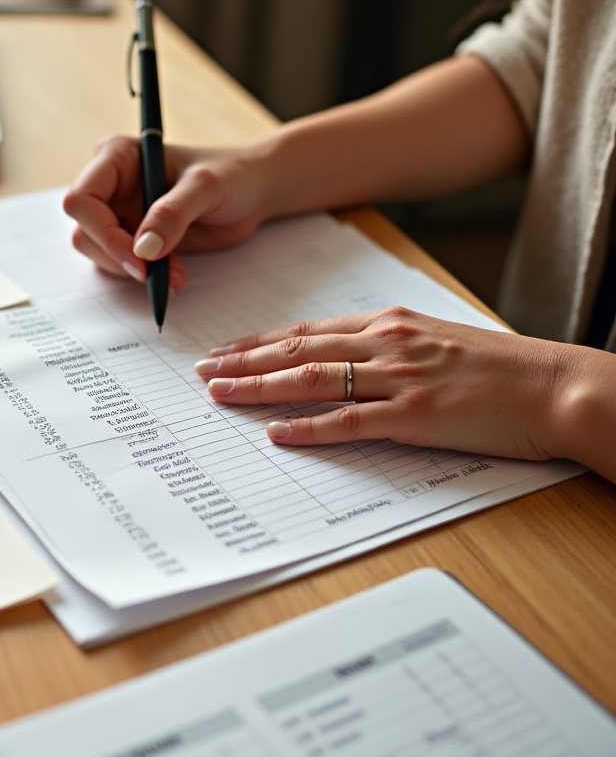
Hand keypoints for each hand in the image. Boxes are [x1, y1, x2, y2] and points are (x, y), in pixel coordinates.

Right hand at [62, 135, 271, 289]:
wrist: (252, 194)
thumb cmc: (231, 175)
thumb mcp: (207, 187)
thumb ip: (174, 213)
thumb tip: (143, 249)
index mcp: (116, 158)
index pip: (82, 199)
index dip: (102, 232)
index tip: (137, 257)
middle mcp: (110, 185)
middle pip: (84, 231)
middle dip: (118, 257)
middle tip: (154, 274)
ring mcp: (118, 213)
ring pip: (98, 253)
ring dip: (132, 271)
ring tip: (174, 274)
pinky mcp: (131, 238)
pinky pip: (121, 265)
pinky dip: (144, 276)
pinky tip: (173, 274)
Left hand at [193, 307, 573, 460]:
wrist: (555, 386)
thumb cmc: (499, 368)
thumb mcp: (436, 341)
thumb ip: (387, 348)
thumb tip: (344, 362)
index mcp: (389, 324)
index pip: (307, 330)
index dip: (259, 342)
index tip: (225, 350)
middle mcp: (387, 343)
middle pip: (297, 349)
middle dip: (243, 360)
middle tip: (202, 371)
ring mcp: (399, 378)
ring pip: (311, 378)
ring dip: (259, 387)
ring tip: (219, 394)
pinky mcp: (414, 414)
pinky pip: (348, 421)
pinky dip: (308, 427)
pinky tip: (275, 432)